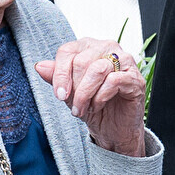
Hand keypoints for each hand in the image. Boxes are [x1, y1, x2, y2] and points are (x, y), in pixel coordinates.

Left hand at [37, 38, 146, 152]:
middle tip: (74, 107)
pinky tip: (98, 105)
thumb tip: (40, 66)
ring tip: (84, 109)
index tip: (58, 95)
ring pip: (97, 70)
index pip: (67, 51)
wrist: (112, 128)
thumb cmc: (93, 105)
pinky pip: (114, 81)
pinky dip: (101, 97)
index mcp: (88, 46)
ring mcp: (124, 61)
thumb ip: (56, 77)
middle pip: (81, 61)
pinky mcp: (135, 77)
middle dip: (74, 89)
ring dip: (86, 94)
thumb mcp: (69, 92)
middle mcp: (107, 48)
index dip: (60, 74)